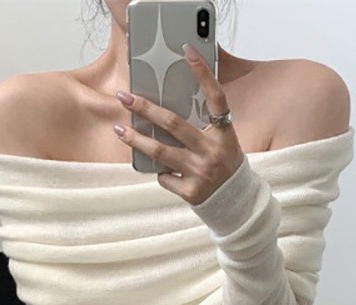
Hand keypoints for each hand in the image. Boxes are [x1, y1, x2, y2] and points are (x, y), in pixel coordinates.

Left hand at [113, 42, 244, 203]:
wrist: (235, 202)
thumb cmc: (223, 165)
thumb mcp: (222, 141)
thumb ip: (202, 126)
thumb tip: (166, 111)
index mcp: (224, 134)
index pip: (216, 98)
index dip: (203, 74)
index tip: (187, 51)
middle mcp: (213, 151)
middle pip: (173, 124)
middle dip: (145, 108)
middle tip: (125, 97)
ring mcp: (201, 172)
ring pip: (160, 152)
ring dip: (136, 140)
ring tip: (120, 130)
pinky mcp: (191, 192)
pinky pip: (165, 177)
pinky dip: (160, 173)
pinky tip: (162, 171)